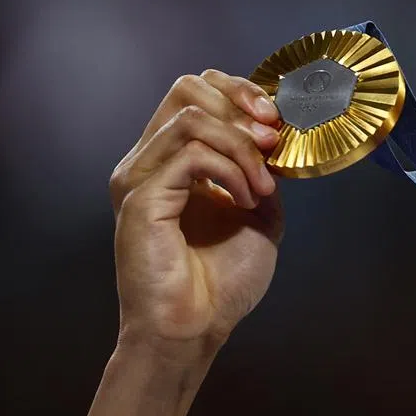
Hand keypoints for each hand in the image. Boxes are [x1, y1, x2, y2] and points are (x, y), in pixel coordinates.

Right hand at [109, 69, 284, 364]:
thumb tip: (275, 141)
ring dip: (242, 148)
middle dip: (242, 105)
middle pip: (187, 88)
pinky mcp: (141, 198)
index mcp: (173, 162)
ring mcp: (140, 177)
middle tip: (272, 142)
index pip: (196, 91)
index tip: (276, 123)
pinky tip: (247, 201)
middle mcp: (149, 162)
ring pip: (192, 118)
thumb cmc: (221, 283)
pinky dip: (232, 171)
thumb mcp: (260, 216)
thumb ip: (263, 174)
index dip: (241, 93)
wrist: (196, 327)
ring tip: (261, 188)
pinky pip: (192, 155)